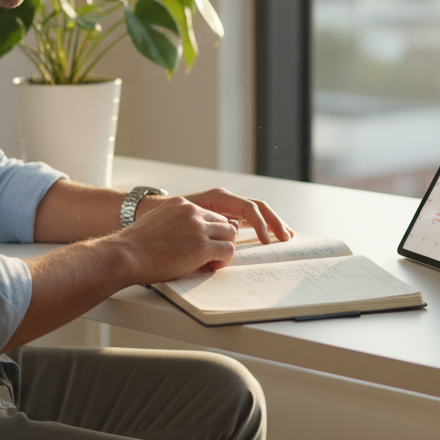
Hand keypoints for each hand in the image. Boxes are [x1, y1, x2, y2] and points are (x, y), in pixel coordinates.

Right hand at [115, 195, 238, 283]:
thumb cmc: (137, 246)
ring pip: (230, 235)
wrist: (125, 255)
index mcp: (181, 204)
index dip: (210, 232)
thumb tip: (192, 238)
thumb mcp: (159, 223)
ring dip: (224, 249)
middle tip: (210, 255)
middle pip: (223, 223)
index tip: (202, 245)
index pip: (210, 214)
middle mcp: (192, 211)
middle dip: (220, 239)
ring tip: (211, 262)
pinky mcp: (201, 246)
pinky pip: (228, 250)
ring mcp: (198, 227)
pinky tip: (210, 267)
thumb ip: (178, 225)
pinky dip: (223, 261)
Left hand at [177, 187, 292, 244]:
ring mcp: (226, 207)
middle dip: (274, 222)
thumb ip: (211, 226)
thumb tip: (231, 234)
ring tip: (286, 236)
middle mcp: (225, 200)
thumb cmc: (168, 222)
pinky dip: (261, 226)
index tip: (266, 242)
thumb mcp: (189, 222)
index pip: (248, 208)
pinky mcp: (225, 216)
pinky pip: (247, 219)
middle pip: (257, 207)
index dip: (260, 224)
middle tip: (287, 238)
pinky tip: (271, 236)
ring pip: (255, 212)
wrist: (152, 218)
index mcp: (218, 198)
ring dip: (272, 223)